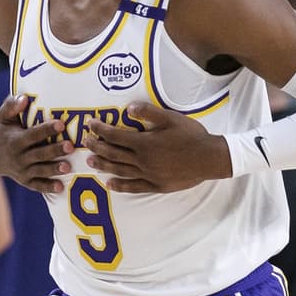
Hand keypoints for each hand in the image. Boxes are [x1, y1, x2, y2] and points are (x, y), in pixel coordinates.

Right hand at [0, 94, 73, 193]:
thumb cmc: (3, 131)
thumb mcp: (4, 117)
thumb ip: (12, 106)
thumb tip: (24, 98)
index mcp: (15, 140)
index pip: (33, 134)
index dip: (46, 130)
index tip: (61, 124)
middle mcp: (19, 157)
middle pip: (39, 154)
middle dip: (55, 150)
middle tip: (70, 146)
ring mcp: (22, 171)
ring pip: (40, 170)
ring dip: (54, 169)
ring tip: (68, 167)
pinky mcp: (25, 181)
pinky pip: (37, 185)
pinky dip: (48, 187)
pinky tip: (60, 187)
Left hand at [82, 102, 231, 193]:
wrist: (210, 158)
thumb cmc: (191, 136)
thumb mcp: (170, 118)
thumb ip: (148, 112)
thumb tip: (127, 108)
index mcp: (144, 142)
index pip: (115, 135)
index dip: (101, 129)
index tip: (90, 125)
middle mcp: (143, 160)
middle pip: (113, 153)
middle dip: (97, 147)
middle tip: (85, 142)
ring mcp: (149, 175)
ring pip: (120, 170)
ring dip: (103, 165)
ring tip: (90, 162)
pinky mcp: (156, 185)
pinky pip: (134, 187)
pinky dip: (120, 185)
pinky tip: (109, 184)